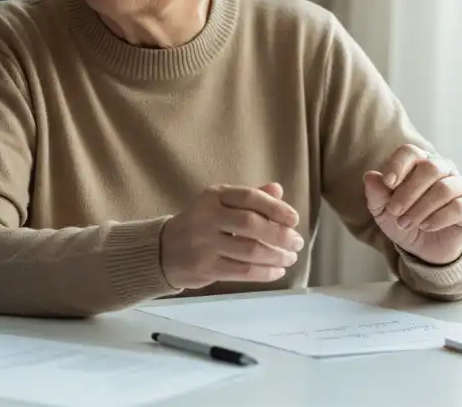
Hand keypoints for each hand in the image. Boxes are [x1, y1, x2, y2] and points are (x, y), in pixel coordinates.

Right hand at [159, 183, 303, 289]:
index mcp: (213, 196)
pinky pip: (243, 271)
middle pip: (251, 224)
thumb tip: (278, 189)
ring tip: (290, 258)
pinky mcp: (206, 267)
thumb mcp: (220, 204)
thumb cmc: (201, 224)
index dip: (276, 207)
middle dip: (280, 235)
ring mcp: (205, 243)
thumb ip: (249, 197)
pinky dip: (265, 272)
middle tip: (297, 242)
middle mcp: (207, 216)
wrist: (164, 250)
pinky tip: (277, 271)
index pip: (249, 197)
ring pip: (250, 251)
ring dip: (276, 256)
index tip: (294, 219)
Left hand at [364, 144, 461, 265]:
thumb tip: (370, 177)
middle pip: (430, 168)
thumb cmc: (402, 219)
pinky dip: (438, 218)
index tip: (388, 183)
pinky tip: (425, 226)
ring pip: (444, 188)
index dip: (399, 165)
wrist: (423, 247)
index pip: (410, 152)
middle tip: (394, 211)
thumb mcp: (382, 210)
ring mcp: (458, 187)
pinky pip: (459, 207)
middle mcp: (441, 169)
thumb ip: (376, 193)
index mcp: (418, 163)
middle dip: (408, 192)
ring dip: (421, 208)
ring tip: (406, 223)